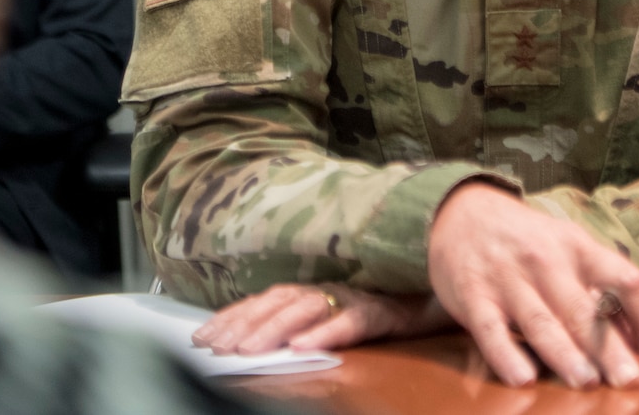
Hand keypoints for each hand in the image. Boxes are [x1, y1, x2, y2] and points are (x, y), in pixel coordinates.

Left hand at [192, 281, 447, 355]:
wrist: (436, 297)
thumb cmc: (383, 309)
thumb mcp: (335, 317)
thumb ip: (300, 324)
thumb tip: (251, 342)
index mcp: (313, 289)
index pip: (264, 300)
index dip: (233, 316)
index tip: (203, 337)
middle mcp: (328, 289)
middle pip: (277, 303)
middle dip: (243, 324)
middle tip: (217, 347)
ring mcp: (353, 298)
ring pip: (306, 310)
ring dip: (273, 329)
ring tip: (249, 349)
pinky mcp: (380, 311)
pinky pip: (350, 322)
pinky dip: (325, 333)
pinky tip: (303, 346)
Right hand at [426, 182, 638, 389]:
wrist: (459, 213)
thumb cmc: (527, 241)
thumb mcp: (568, 250)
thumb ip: (601, 291)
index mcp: (579, 247)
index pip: (625, 280)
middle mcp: (546, 260)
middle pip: (583, 308)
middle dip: (607, 346)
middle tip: (628, 379)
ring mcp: (508, 278)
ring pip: (540, 320)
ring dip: (564, 353)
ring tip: (586, 381)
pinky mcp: (473, 295)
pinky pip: (491, 330)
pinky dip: (506, 355)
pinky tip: (523, 377)